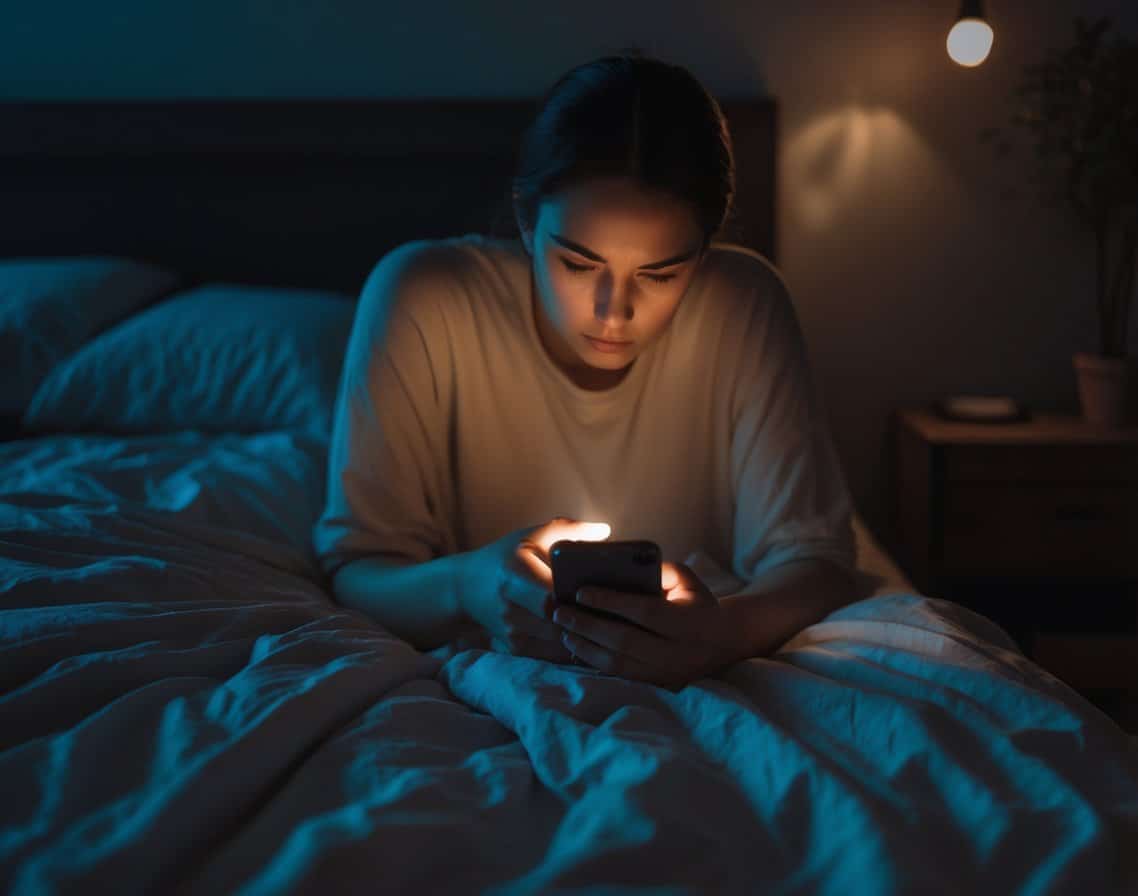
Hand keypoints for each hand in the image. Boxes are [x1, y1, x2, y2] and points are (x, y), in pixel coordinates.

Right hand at [458, 517, 610, 663]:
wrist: (464, 588)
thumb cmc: (505, 558)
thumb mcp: (530, 536)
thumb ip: (568, 530)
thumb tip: (605, 530)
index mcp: (514, 574)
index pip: (550, 594)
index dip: (577, 598)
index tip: (604, 593)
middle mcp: (509, 607)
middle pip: (557, 623)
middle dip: (587, 621)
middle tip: (618, 615)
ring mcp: (511, 632)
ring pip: (559, 643)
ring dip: (584, 637)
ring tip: (613, 628)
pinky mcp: (515, 648)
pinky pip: (553, 654)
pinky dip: (574, 647)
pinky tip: (593, 638)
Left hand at [551, 561, 738, 689]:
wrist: (725, 640)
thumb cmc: (698, 601)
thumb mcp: (687, 579)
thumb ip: (659, 570)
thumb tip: (621, 568)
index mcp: (687, 621)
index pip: (643, 611)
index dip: (610, 602)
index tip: (581, 591)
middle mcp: (677, 651)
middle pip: (625, 640)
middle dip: (588, 626)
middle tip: (561, 612)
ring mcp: (667, 672)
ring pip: (619, 663)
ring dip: (586, 647)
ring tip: (564, 630)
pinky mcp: (658, 684)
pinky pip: (621, 675)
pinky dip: (596, 661)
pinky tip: (578, 648)